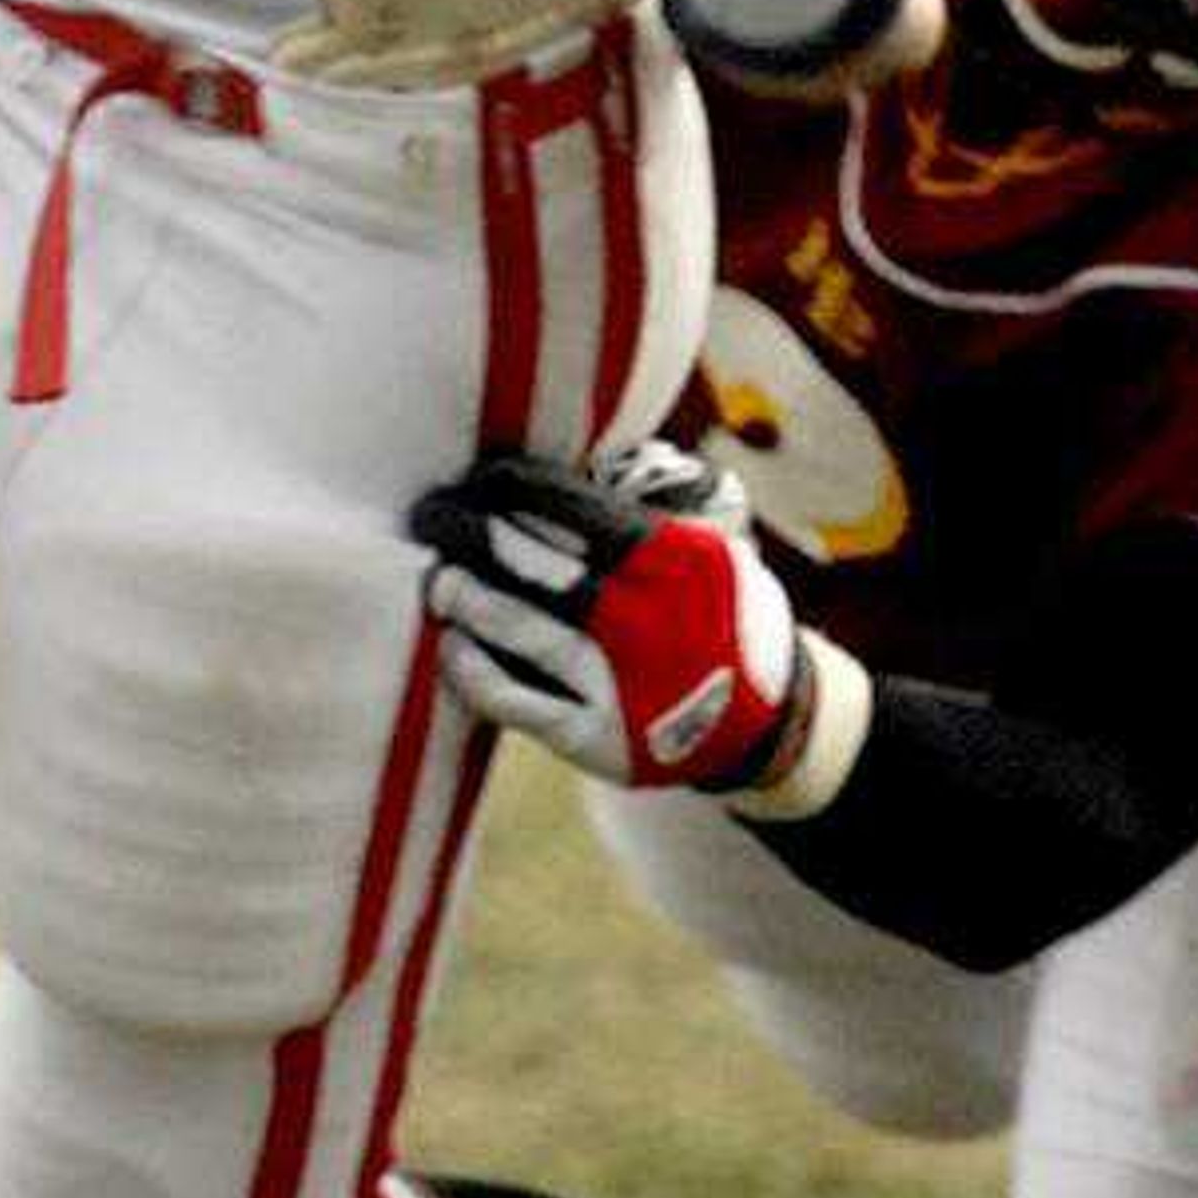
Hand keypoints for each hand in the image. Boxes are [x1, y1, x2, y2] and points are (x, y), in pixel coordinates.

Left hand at [413, 438, 810, 792]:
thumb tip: (584, 461)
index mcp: (678, 564)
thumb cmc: (718, 619)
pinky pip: (517, 700)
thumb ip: (654, 515)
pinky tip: (452, 646)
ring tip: (438, 578)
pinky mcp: (595, 737)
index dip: (523, 489)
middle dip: (476, 536)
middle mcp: (649, 621)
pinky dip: (476, 670)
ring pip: (524, 630)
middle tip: (432, 516)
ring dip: (469, 599)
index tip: (482, 474)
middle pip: (542, 568)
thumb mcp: (714, 556)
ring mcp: (620, 682)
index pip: (584, 512)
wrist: (766, 723)